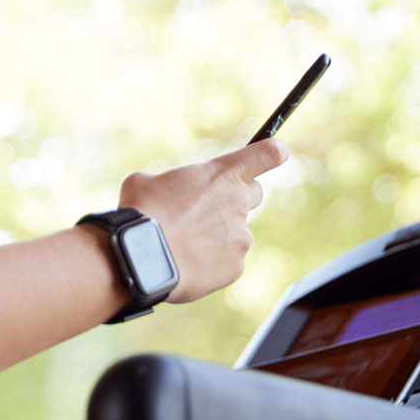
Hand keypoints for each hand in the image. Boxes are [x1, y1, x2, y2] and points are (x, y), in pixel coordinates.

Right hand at [118, 138, 287, 304]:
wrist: (141, 257)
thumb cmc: (141, 213)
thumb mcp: (145, 181)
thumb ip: (168, 182)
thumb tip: (163, 192)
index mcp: (221, 175)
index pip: (266, 154)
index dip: (274, 152)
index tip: (278, 152)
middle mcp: (238, 203)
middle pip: (253, 194)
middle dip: (235, 198)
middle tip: (206, 208)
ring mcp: (241, 237)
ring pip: (236, 233)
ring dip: (216, 235)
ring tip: (183, 243)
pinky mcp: (235, 267)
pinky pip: (227, 262)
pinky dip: (211, 262)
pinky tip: (187, 262)